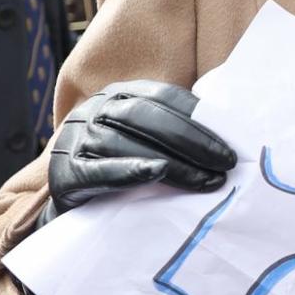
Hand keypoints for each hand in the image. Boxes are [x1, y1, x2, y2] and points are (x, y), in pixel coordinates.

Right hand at [47, 80, 235, 214]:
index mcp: (118, 94)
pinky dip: (129, 170)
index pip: (163, 97)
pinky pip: (99, 169)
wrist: (64, 200)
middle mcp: (95, 109)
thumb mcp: (140, 137)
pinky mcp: (64, 171)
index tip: (230, 143)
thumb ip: (171, 129)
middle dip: (192, 140)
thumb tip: (226, 134)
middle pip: (148, 118)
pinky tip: (157, 173)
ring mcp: (77, 138)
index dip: (198, 118)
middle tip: (226, 163)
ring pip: (128, 144)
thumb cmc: (116, 164)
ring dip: (173, 163)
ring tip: (207, 180)